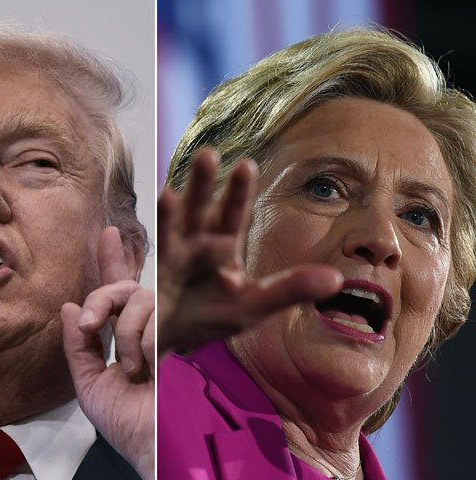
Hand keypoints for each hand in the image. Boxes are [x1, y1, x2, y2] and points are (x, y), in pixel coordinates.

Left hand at [62, 226, 153, 479]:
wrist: (156, 446)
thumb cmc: (126, 423)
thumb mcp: (89, 384)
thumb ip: (77, 347)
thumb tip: (69, 306)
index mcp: (123, 337)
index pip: (117, 290)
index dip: (112, 260)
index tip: (108, 232)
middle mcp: (146, 328)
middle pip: (126, 287)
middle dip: (104, 297)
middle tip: (91, 324)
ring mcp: (167, 329)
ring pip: (141, 299)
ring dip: (127, 331)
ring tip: (133, 367)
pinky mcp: (186, 334)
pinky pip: (158, 316)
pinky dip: (146, 340)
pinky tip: (152, 366)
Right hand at [158, 148, 342, 353]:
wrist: (170, 341)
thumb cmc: (210, 319)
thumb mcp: (253, 305)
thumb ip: (290, 289)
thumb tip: (337, 279)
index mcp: (222, 247)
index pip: (232, 215)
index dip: (238, 192)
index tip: (245, 164)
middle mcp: (197, 243)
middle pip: (202, 209)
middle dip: (203, 183)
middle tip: (208, 154)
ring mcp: (175, 254)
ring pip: (178, 222)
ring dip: (179, 202)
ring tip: (175, 186)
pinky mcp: (157, 271)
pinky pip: (161, 248)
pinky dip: (162, 226)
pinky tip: (162, 203)